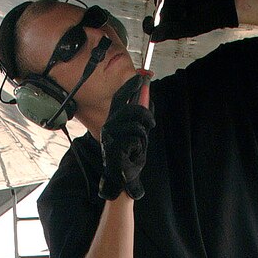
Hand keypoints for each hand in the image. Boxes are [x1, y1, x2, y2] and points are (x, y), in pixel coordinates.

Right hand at [98, 75, 152, 200]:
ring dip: (143, 133)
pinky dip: (140, 143)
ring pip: (136, 122)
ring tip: (139, 144)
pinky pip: (135, 135)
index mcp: (111, 122)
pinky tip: (134, 151)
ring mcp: (110, 134)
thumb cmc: (128, 157)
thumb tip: (146, 100)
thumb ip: (138, 119)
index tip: (139, 80)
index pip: (119, 99)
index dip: (129, 88)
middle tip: (149, 124)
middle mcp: (108, 125)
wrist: (121, 177)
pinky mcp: (114, 143)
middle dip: (145, 114)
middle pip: (131, 108)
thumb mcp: (135, 135)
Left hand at [143, 0, 237, 42]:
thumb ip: (170, 32)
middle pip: (157, 11)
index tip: (150, 20)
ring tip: (185, 1)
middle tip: (180, 11)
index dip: (149, 25)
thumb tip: (153, 38)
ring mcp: (173, 0)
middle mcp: (171, 14)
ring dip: (171, 1)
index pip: (152, 27)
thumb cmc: (210, 18)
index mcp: (172, 26)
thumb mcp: (189, 28)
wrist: (224, 1)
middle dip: (166, 12)